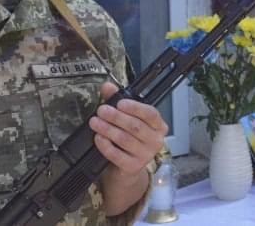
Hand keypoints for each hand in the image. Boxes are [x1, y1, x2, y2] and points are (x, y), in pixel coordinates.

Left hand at [92, 81, 168, 212]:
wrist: (125, 168)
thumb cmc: (128, 138)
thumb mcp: (126, 117)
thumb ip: (117, 99)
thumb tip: (107, 86)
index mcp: (158, 126)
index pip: (150, 114)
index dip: (135, 108)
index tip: (120, 103)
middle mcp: (156, 140)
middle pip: (136, 126)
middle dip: (116, 117)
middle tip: (101, 111)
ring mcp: (146, 155)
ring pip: (125, 139)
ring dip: (108, 129)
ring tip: (95, 123)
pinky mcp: (133, 167)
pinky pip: (117, 155)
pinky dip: (106, 146)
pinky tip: (98, 138)